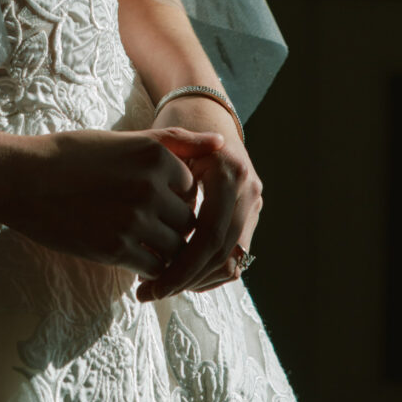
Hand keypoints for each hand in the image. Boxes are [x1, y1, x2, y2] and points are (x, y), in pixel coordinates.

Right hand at [0, 124, 224, 277]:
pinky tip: (125, 253)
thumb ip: (175, 142)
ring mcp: (134, 219)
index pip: (192, 190)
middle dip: (171, 227)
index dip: (172, 197)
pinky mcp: (116, 248)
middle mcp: (150, 186)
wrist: (21, 179)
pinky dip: (147, 268)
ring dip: (161, 250)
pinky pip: (154, 267)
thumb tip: (222, 142)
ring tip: (132, 237)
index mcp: (154, 155)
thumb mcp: (124, 139)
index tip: (144, 195)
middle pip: (187, 221)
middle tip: (139, 221)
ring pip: (175, 248)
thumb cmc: (71, 155)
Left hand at [134, 97, 261, 301]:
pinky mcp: (250, 214)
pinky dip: (208, 271)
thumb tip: (158, 233)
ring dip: (197, 280)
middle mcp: (249, 190)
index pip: (208, 237)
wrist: (204, 109)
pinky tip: (179, 275)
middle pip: (221, 255)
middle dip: (185, 280)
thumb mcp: (167, 143)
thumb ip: (165, 182)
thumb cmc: (177, 124)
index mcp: (229, 173)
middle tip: (150, 293)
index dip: (179, 267)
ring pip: (231, 261)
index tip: (147, 284)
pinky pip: (235, 255)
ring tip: (160, 286)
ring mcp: (253, 203)